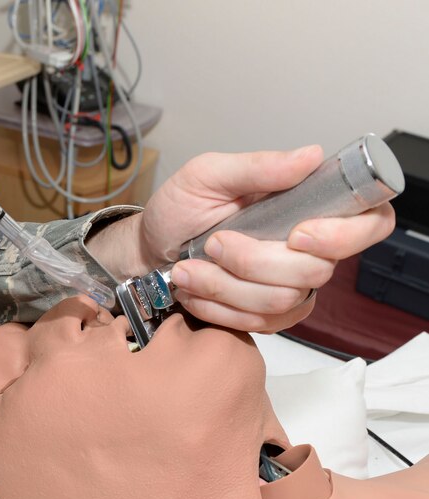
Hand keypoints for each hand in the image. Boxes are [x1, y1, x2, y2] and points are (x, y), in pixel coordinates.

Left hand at [89, 146, 394, 332]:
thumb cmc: (179, 210)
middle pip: (314, 271)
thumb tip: (310, 155)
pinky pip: (256, 324)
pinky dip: (217, 307)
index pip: (369, 223)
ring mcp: (289, 286)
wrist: (148, 252)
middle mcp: (307, 249)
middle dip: (252, 261)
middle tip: (212, 242)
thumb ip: (257, 167)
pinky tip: (195, 289)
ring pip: (280, 301)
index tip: (297, 234)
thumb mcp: (207, 175)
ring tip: (190, 267)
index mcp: (307, 206)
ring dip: (225, 285)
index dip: (345, 235)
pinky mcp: (266, 316)